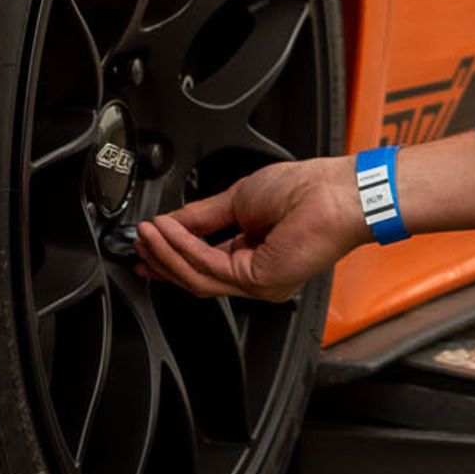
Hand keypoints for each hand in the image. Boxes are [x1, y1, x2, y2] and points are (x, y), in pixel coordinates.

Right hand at [135, 157, 367, 303]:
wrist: (336, 193)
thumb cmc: (309, 190)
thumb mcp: (238, 197)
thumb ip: (202, 215)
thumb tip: (172, 221)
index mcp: (255, 254)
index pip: (205, 263)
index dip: (172, 255)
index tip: (147, 243)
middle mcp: (256, 275)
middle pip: (196, 275)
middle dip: (162, 259)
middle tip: (138, 243)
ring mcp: (259, 282)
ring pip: (197, 275)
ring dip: (165, 252)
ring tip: (145, 233)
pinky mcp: (258, 279)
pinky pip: (207, 266)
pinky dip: (181, 248)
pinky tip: (166, 231)